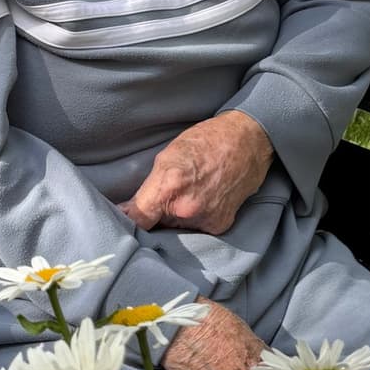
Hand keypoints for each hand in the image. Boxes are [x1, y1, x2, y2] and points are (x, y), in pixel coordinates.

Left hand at [120, 112, 272, 235]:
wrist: (248, 141)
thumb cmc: (205, 141)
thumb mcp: (167, 157)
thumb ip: (147, 189)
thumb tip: (128, 212)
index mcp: (168, 187)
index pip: (137, 220)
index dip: (126, 222)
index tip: (122, 220)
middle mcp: (186, 209)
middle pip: (156, 226)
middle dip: (154, 216)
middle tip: (164, 197)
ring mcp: (205, 220)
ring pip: (176, 228)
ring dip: (175, 218)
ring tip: (189, 193)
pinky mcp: (219, 226)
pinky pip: (197, 228)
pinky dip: (195, 218)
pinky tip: (203, 198)